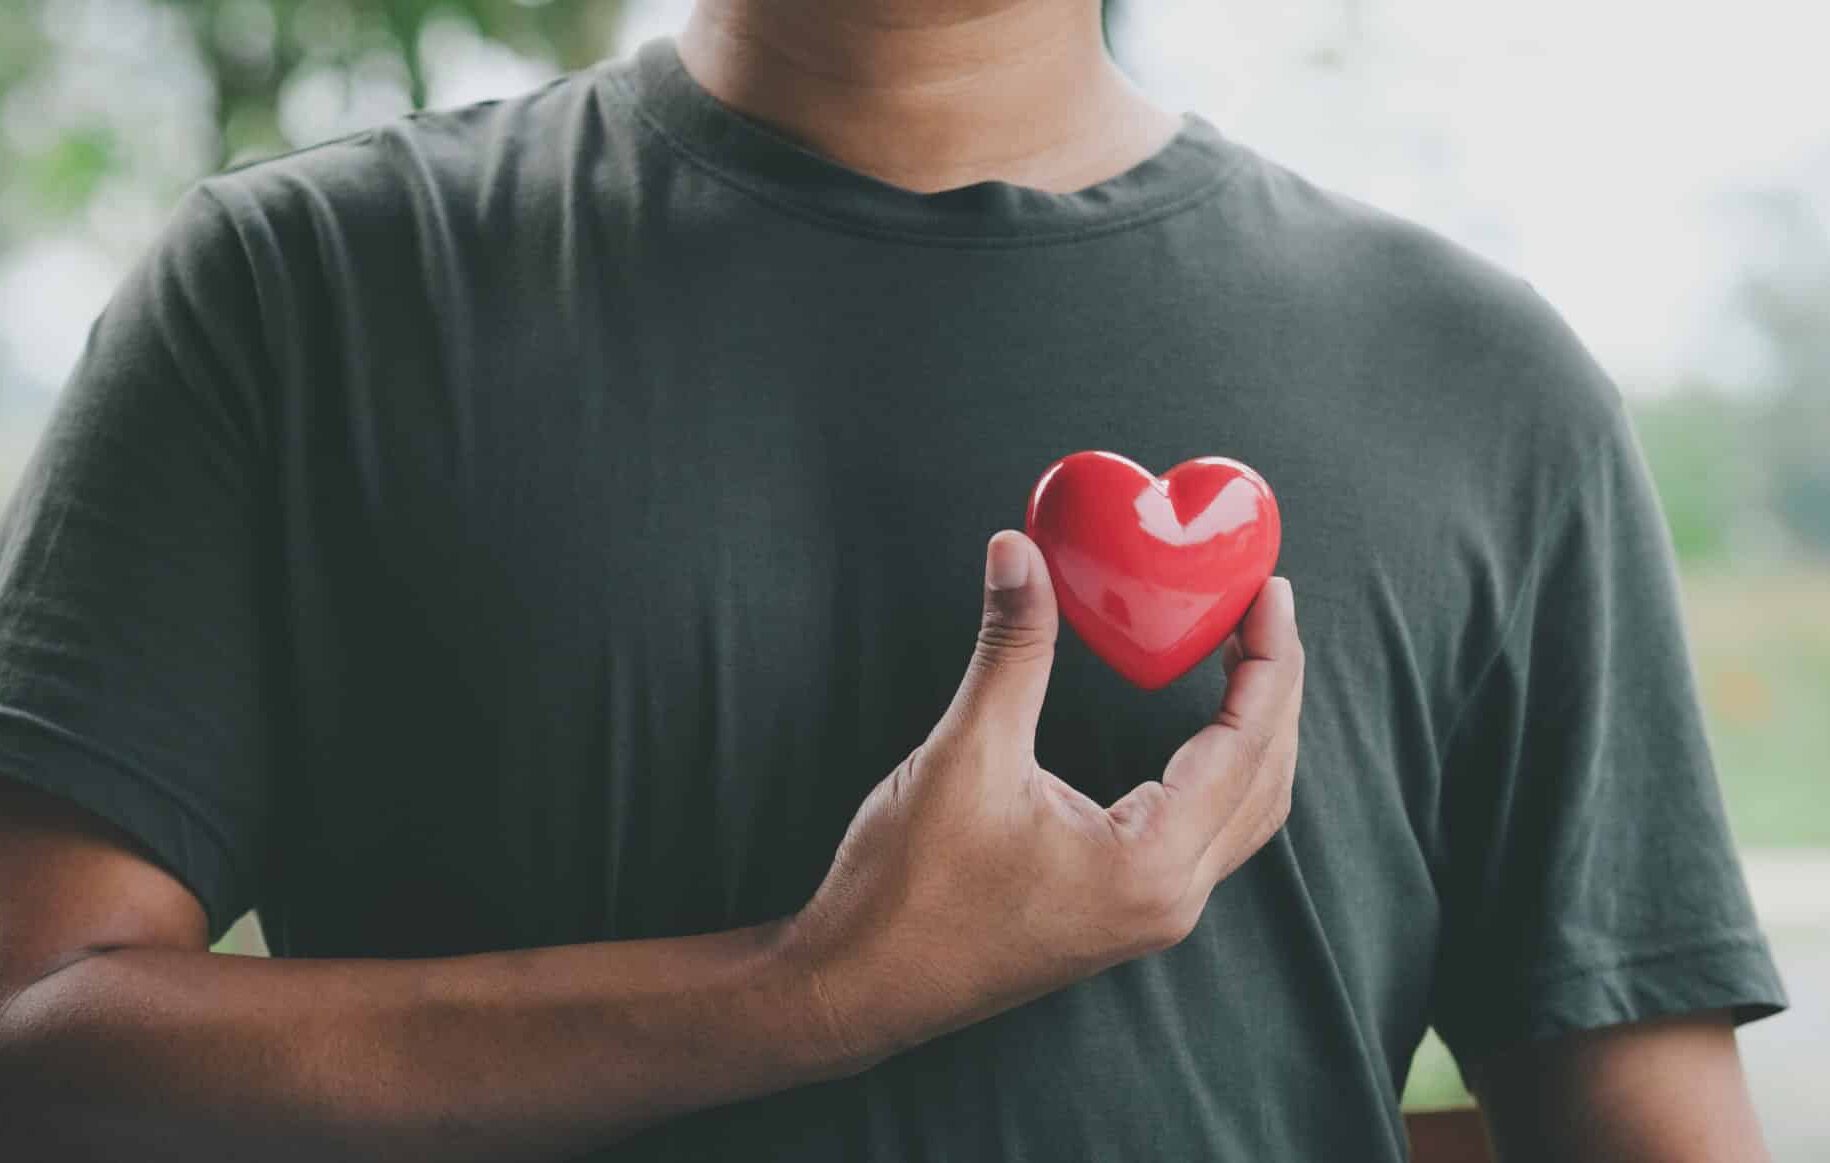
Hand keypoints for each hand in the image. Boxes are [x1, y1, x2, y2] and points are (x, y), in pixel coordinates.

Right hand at [780, 529, 1303, 1068]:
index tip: (1270, 591)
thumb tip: (1018, 551)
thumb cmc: (907, 889)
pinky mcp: (1124, 914)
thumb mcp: (965, 754)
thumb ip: (1010, 650)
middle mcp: (1170, 900)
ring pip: (1246, 815)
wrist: (858, 986)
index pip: (1246, 744)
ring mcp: (1151, 916)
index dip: (1267, 659)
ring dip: (1258, 735)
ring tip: (1247, 657)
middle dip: (1276, 689)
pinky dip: (1224, 773)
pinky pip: (1210, 836)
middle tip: (1265, 608)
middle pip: (1266, 780)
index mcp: (1150, 864)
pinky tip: (1201, 731)